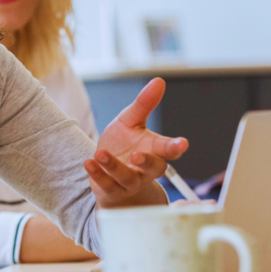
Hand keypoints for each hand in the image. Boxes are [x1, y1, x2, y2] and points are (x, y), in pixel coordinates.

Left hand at [85, 78, 187, 207]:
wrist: (106, 170)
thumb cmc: (124, 145)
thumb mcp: (130, 121)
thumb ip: (144, 104)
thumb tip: (158, 81)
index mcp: (154, 150)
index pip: (168, 149)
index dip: (175, 147)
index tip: (181, 143)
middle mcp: (145, 169)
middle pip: (154, 168)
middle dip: (147, 162)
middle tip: (137, 155)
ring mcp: (129, 182)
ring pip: (127, 178)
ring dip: (114, 166)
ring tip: (100, 154)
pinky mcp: (111, 190)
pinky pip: (107, 185)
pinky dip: (98, 175)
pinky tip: (89, 163)